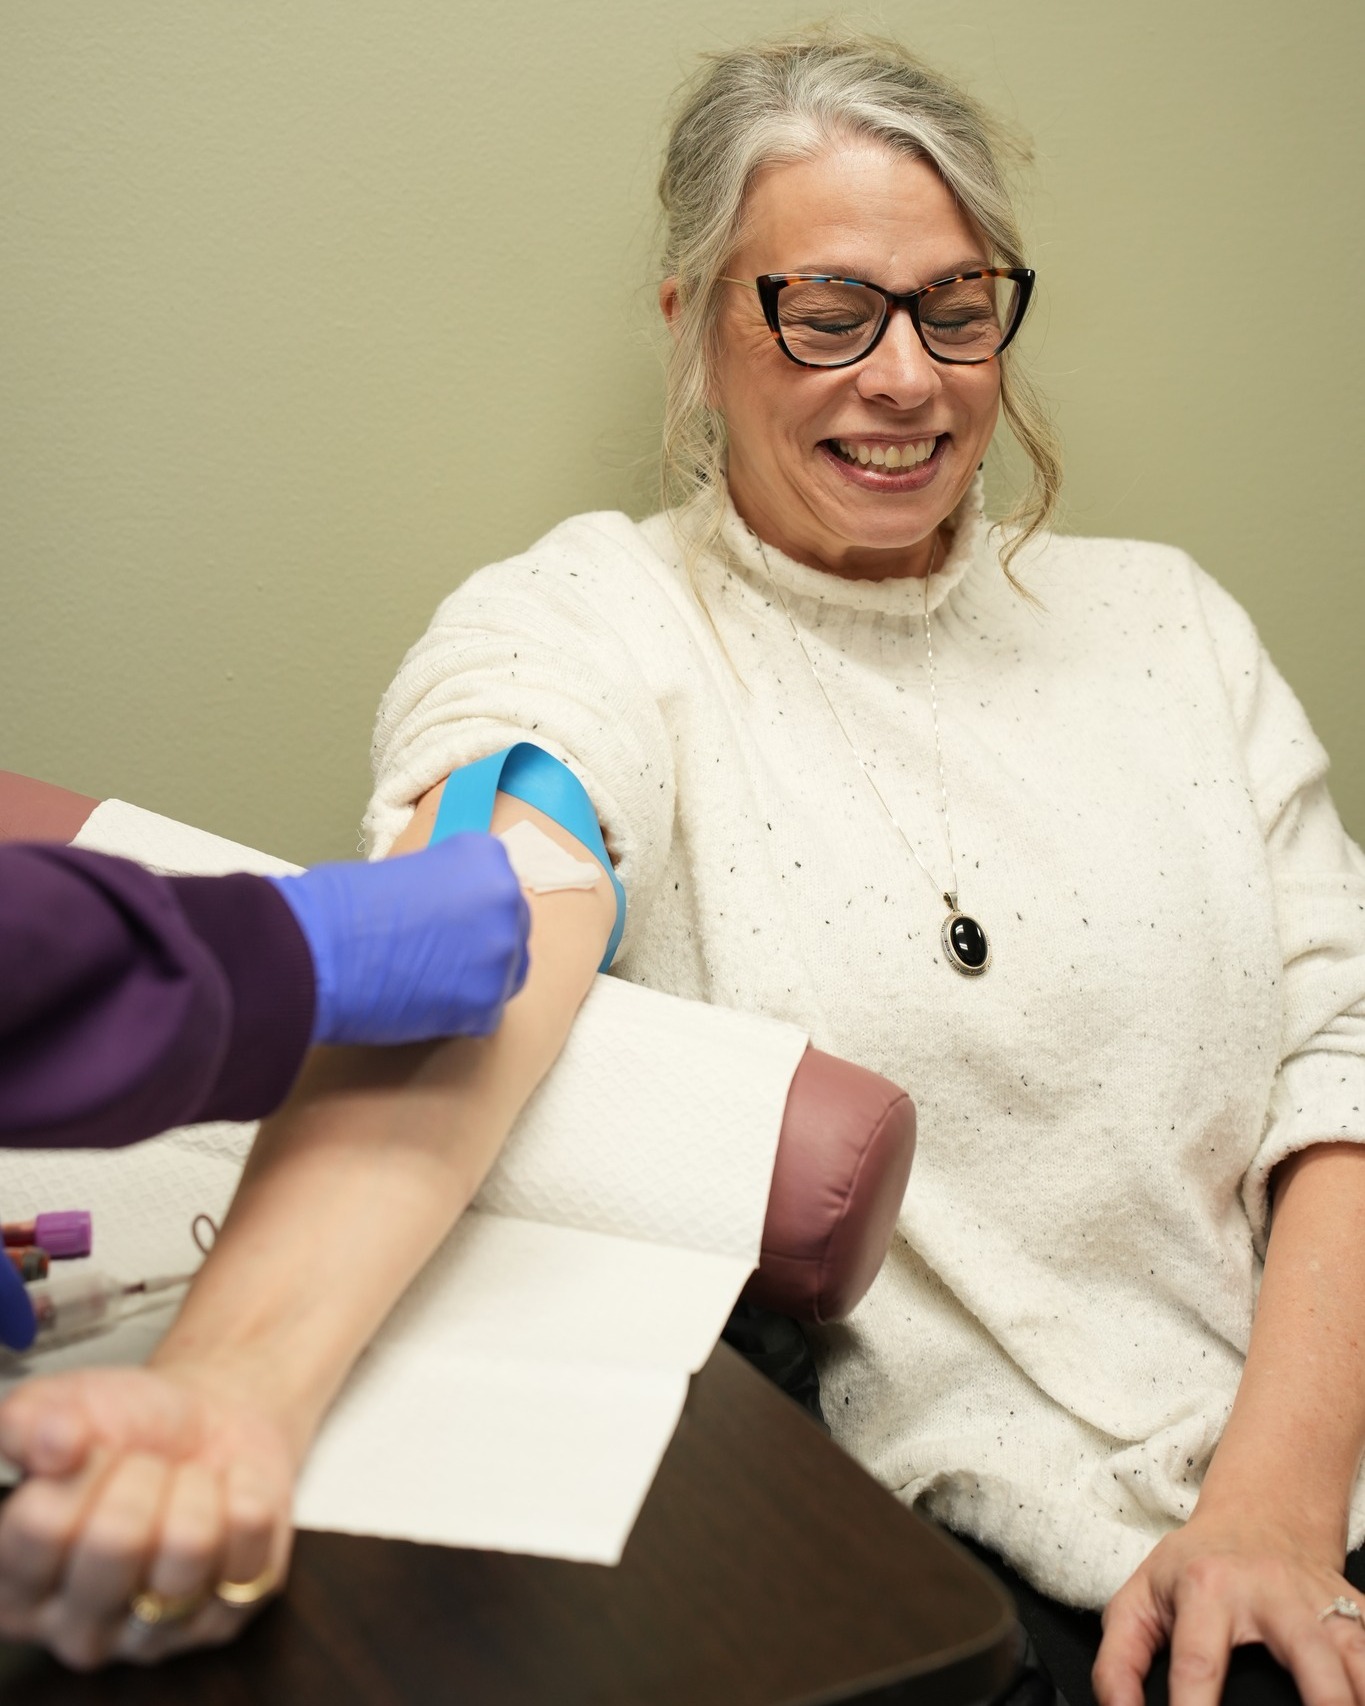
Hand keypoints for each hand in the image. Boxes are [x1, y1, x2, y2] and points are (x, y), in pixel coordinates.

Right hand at [0, 1365, 294, 1669]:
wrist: (208, 1422)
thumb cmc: (125, 1428)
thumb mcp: (60, 1405)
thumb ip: (26, 1421)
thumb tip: (55, 1443)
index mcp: (14, 1586)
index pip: (41, 1525)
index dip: (80, 1467)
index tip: (92, 1450)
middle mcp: (77, 1628)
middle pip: (117, 1541)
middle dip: (140, 1474)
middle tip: (145, 1465)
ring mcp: (153, 1635)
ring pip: (189, 1545)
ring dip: (194, 1486)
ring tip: (184, 1481)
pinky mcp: (226, 1618)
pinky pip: (247, 1542)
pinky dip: (243, 1492)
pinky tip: (225, 1495)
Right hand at [270, 832, 531, 1045]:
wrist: (315, 951)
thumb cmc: (341, 905)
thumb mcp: (404, 870)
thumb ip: (442, 887)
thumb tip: (449, 911)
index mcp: (485, 857)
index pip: (497, 885)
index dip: (470, 906)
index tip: (447, 919)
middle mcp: (505, 900)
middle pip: (510, 927)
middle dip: (481, 941)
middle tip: (441, 956)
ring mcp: (501, 953)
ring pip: (507, 972)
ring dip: (477, 979)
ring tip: (431, 983)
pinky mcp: (487, 1002)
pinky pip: (486, 1013)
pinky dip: (461, 1015)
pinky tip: (425, 1008)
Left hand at [1094, 1512, 1364, 1705]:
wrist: (1257, 1516)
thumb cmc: (1194, 1568)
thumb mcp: (1140, 1601)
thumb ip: (1118, 1665)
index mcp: (1208, 1591)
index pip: (1199, 1664)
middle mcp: (1271, 1593)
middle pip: (1307, 1654)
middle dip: (1323, 1702)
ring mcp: (1322, 1603)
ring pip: (1357, 1654)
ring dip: (1359, 1693)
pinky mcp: (1357, 1610)